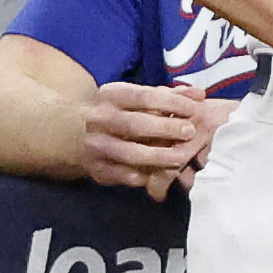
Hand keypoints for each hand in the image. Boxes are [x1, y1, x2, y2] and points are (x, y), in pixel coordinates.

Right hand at [78, 82, 233, 199]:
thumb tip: (199, 95)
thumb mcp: (137, 98)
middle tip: (190, 132)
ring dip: (158, 157)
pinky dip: (141, 176)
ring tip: (181, 158)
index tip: (195, 109)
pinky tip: (158, 176)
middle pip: (135, 125)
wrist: (73, 132)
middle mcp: (98, 119)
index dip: (172, 103)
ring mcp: (95, 144)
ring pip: (128, 153)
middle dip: (166, 129)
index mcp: (111, 95)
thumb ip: (169, 96)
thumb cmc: (120, 112)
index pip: (144, 97)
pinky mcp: (95, 168)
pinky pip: (120, 175)